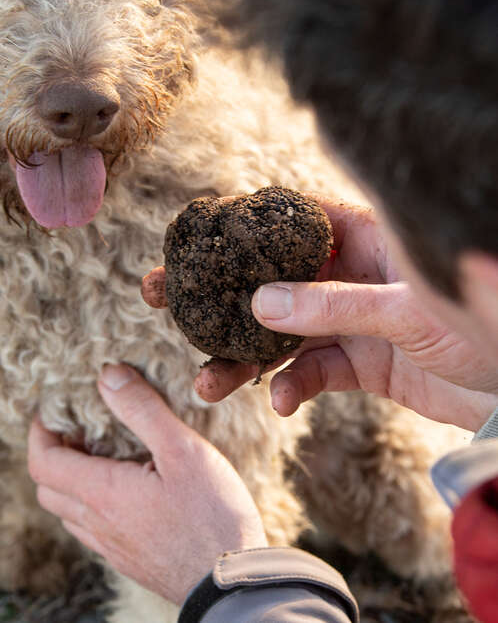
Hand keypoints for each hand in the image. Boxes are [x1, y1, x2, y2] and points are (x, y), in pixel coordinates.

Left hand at [27, 364, 267, 604]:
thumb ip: (142, 409)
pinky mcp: (129, 560)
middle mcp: (97, 523)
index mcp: (101, 493)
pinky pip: (91, 529)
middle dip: (50, 454)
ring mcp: (111, 546)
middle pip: (48, 488)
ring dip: (69, 480)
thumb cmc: (212, 515)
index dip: (39, 432)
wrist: (233, 586)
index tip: (52, 410)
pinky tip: (122, 491)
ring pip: (68, 512)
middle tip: (75, 429)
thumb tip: (107, 375)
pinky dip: (90, 503)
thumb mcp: (182, 449)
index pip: (42, 462)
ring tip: (98, 455)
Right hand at [143, 197, 497, 430]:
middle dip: (214, 297)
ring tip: (206, 384)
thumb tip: (259, 302)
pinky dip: (289, 389)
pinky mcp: (355, 364)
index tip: (189, 244)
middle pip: (266, 280)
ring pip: (278, 335)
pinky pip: (308, 373)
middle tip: (159, 299)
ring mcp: (347, 321)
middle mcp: (345, 276)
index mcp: (361, 239)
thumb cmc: (480, 326)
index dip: (235, 230)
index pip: (285, 222)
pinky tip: (280, 403)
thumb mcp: (406, 309)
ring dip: (241, 359)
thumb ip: (333, 304)